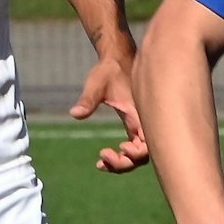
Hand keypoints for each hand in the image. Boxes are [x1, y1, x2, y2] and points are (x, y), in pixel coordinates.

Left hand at [70, 48, 148, 171]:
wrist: (117, 59)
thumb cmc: (109, 70)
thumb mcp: (97, 83)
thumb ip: (88, 99)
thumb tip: (75, 113)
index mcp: (140, 115)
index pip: (148, 145)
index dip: (137, 154)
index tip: (119, 147)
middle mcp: (144, 122)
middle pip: (145, 156)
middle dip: (126, 163)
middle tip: (103, 157)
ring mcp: (140, 125)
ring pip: (140, 154)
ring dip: (123, 163)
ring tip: (101, 162)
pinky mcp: (135, 125)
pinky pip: (133, 148)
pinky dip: (121, 157)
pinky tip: (103, 158)